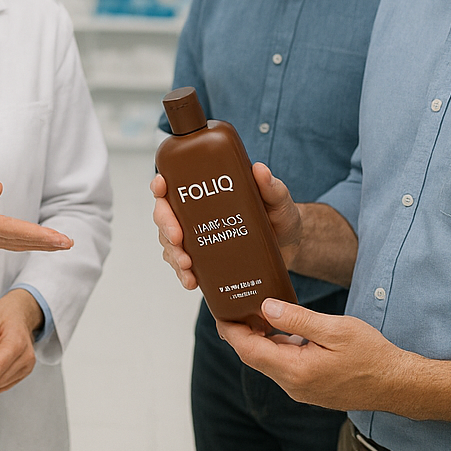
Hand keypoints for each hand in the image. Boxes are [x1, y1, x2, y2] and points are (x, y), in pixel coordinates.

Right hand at [0, 170, 73, 251]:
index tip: (56, 238)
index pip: (10, 229)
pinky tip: (45, 243)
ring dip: (41, 245)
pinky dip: (31, 243)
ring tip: (63, 244)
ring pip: (17, 244)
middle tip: (69, 243)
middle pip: (18, 240)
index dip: (35, 234)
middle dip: (45, 243)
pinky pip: (13, 243)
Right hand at [153, 162, 302, 288]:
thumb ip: (271, 187)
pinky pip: (184, 267)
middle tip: (178, 239)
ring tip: (187, 265)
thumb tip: (259, 170)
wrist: (290, 248)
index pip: (174, 185)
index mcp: (206, 194)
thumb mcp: (278, 200)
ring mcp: (198, 238)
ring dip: (173, 254)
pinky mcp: (205, 261)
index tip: (162, 187)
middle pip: (165, 216)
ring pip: (170, 244)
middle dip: (166, 227)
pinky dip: (183, 274)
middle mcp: (196, 214)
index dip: (160, 185)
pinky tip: (191, 281)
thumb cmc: (280, 218)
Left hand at [218, 298, 450, 438]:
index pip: (248, 350)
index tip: (219, 308)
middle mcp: (292, 385)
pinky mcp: (309, 388)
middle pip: (253, 356)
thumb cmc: (372, 355)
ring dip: (257, 339)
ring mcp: (300, 390)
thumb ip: (297, 319)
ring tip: (251, 310)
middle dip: (239, 331)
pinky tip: (278, 328)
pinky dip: (274, 347)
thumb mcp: (336, 329)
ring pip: (267, 361)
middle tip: (231, 303)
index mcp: (295, 370)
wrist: (399, 385)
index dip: (230, 329)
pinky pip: (282, 366)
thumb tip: (265, 308)